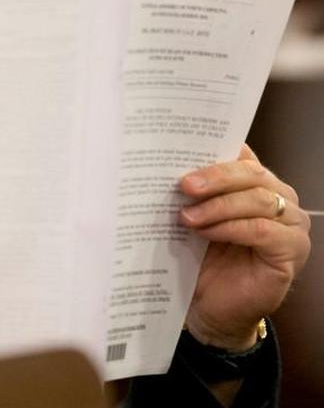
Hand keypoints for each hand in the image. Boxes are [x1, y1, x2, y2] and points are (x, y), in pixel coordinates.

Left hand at [179, 144, 310, 349]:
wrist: (208, 307)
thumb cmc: (200, 259)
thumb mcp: (192, 217)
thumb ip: (192, 191)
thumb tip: (164, 160)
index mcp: (257, 184)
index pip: (242, 155)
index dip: (216, 147)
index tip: (183, 147)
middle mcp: (281, 199)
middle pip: (253, 174)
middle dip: (215, 176)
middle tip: (184, 185)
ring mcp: (291, 226)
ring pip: (259, 200)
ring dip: (218, 206)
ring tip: (186, 216)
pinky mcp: (291, 252)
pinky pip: (263, 231)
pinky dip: (231, 228)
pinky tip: (205, 232)